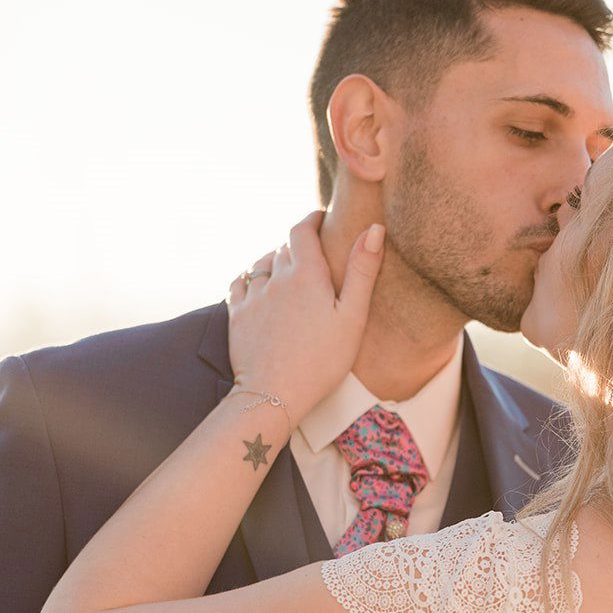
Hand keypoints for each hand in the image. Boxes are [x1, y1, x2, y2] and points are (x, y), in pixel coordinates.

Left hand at [226, 211, 383, 420]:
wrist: (274, 394)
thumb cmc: (322, 360)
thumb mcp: (352, 317)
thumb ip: (362, 271)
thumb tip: (374, 230)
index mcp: (306, 274)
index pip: (302, 230)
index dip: (312, 219)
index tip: (321, 218)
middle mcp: (276, 278)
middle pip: (284, 247)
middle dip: (298, 245)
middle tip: (314, 254)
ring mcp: (254, 296)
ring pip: (262, 264)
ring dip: (275, 261)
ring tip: (288, 271)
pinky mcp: (237, 315)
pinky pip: (240, 283)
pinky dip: (251, 278)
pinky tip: (260, 286)